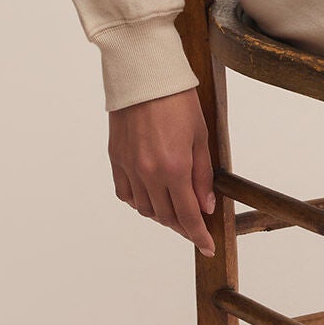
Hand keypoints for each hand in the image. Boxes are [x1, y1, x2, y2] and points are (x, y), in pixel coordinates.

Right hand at [108, 86, 217, 256]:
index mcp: (174, 168)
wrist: (143, 76)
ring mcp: (129, 168)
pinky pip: (126, 194)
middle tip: (195, 227)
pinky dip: (139, 201)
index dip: (198, 236)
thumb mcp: (201, 137)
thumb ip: (203, 176)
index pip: (188, 216)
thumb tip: (205, 207)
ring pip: (145, 209)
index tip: (208, 247)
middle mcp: (149, 174)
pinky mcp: (116, 160)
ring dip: (162, 214)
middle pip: (166, 217)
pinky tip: (151, 196)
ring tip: (175, 209)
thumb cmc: (178, 101)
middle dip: (183, 226)